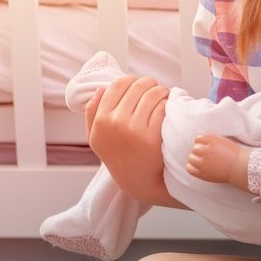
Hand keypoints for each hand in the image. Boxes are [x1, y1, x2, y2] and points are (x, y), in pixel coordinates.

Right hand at [85, 75, 180, 207]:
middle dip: (149, 84)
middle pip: (136, 87)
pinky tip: (168, 107)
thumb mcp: (96, 137)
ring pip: (152, 95)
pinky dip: (167, 104)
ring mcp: (134, 130)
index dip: (131, 80)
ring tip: (163, 95)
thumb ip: (92, 112)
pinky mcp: (151, 136)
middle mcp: (115, 123)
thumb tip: (100, 89)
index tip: (138, 84)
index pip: (117, 85)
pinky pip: (162, 108)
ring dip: (161, 91)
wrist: (136, 179)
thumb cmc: (117, 155)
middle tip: (155, 88)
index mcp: (100, 120)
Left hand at [186, 134, 242, 186]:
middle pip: (194, 148)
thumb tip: (197, 140)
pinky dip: (191, 166)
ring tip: (204, 161)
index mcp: (212, 141)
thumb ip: (210, 139)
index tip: (208, 146)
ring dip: (196, 158)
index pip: (198, 139)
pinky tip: (199, 167)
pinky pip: (189, 168)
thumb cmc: (233, 154)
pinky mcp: (202, 173)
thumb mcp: (223, 141)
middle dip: (199, 151)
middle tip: (208, 155)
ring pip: (191, 158)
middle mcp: (207, 151)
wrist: (240, 168)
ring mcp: (203, 163)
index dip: (202, 142)